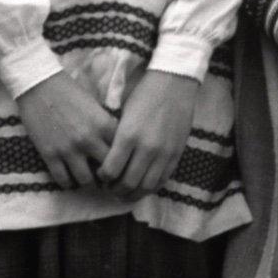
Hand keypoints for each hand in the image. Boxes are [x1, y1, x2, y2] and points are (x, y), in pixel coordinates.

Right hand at [16, 69, 115, 188]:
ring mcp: (68, 149)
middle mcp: (89, 140)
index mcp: (104, 125)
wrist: (39, 85)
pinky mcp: (50, 155)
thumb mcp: (96, 107)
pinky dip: (68, 182)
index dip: (124, 161)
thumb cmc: (70, 92)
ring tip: (89, 178)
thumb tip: (118, 146)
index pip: (123, 153)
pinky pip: (63, 180)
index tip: (122, 165)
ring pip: (86, 181)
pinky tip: (70, 177)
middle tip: (108, 178)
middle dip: (110, 176)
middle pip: (109, 170)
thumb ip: (107, 126)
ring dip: (89, 182)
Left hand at [100, 70, 199, 196]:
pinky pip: (163, 180)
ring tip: (125, 192)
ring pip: (146, 187)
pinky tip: (143, 186)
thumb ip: (116, 140)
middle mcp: (146, 148)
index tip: (101, 175)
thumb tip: (106, 161)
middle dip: (115, 190)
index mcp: (128, 136)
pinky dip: (150, 187)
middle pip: (127, 183)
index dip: (102, 178)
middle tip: (110, 188)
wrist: (174, 83)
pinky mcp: (176, 154)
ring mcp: (164, 153)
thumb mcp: (123, 115)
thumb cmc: (144, 95)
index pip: (110, 170)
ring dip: (133, 194)